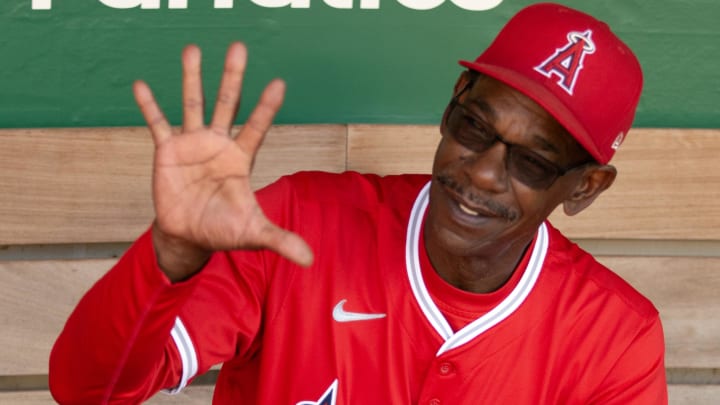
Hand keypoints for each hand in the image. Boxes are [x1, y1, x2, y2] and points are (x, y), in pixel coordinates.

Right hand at [133, 42, 313, 280]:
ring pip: (193, 105)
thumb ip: (281, 240)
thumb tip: (310, 260)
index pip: (257, 127)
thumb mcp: (253, 233)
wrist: (189, 235)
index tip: (279, 83)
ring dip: (192, 79)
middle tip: (239, 47)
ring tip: (192, 49)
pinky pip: (157, 125)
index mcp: (241, 158)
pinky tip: (141, 85)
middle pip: (227, 104)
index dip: (266, 107)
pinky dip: (149, 106)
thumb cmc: (224, 230)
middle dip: (232, 77)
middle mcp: (219, 144)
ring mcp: (192, 144)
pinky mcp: (167, 151)